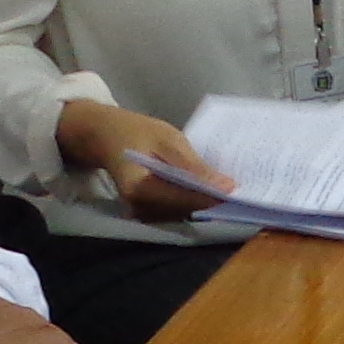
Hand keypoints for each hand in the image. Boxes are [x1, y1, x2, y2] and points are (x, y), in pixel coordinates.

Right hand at [54, 100, 229, 222]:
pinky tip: (204, 187)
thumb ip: (194, 166)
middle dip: (211, 200)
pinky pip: (175, 209)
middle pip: (185, 210)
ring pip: (182, 212)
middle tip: (238, 189)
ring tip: (223, 186)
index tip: (238, 192)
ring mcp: (141, 211)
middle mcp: (138, 206)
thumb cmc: (136, 131)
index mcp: (139, 187)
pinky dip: (191, 199)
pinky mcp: (146, 211)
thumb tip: (226, 187)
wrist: (105, 135)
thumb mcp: (168, 139)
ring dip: (203, 201)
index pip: (185, 199)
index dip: (213, 197)